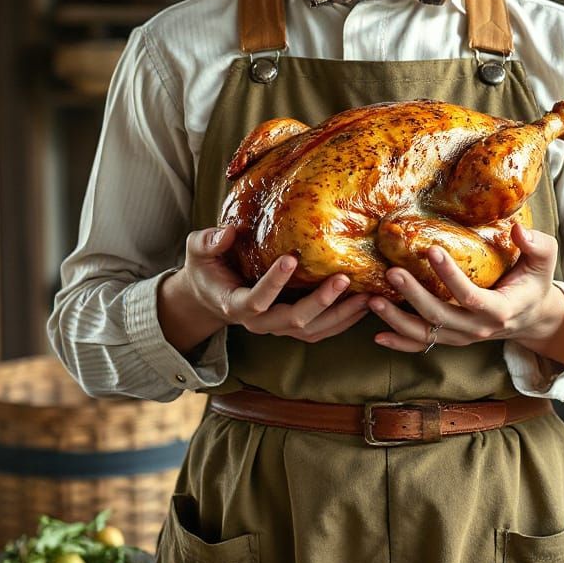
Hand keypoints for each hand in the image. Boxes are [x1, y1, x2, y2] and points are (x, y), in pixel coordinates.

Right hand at [159, 225, 369, 351]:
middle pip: (293, 320)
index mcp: (235, 304)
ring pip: (313, 330)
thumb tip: (228, 231)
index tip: (291, 258)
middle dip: (319, 301)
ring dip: (341, 314)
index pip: (256, 300)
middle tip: (342, 278)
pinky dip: (345, 320)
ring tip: (366, 296)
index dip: (273, 283)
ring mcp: (278, 328)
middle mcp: (260, 322)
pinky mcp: (293, 328)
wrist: (211, 296)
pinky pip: (322, 331)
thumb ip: (208, 242)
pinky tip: (365, 304)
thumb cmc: (206, 268)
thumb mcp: (197, 251)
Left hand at [367, 223, 563, 365]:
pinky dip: (399, 342)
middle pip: (440, 316)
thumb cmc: (534, 282)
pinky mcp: (451, 339)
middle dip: (414, 296)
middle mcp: (478, 329)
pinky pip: (422, 345)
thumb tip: (518, 229)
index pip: (471, 296)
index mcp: (500, 309)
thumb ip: (537, 244)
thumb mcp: (544, 261)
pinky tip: (377, 335)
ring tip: (373, 300)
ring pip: (426, 334)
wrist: (531, 316)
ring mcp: (462, 337)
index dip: (451, 276)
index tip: (432, 250)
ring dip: (397, 320)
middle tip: (392, 272)